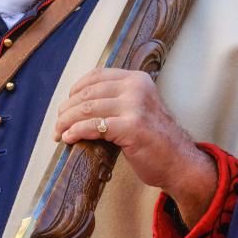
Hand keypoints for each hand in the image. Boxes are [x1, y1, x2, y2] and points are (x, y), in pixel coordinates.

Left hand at [54, 68, 217, 225]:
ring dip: (67, 122)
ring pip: (87, 108)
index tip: (66, 104)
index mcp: (137, 79)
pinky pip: (94, 126)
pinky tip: (68, 138)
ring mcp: (135, 106)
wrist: (180, 162)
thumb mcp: (139, 107)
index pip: (97, 76)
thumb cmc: (156, 139)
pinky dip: (76, 132)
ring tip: (59, 133)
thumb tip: (80, 103)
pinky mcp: (131, 126)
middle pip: (88, 93)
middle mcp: (136, 87)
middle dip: (67, 109)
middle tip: (57, 123)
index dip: (76, 89)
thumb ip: (117, 99)